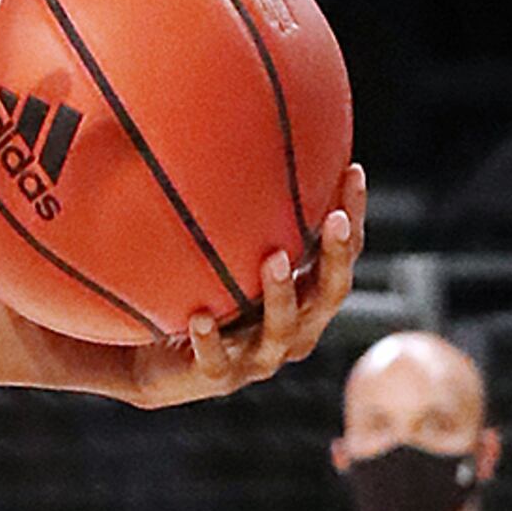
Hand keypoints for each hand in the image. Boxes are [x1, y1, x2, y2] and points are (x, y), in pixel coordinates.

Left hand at [113, 167, 368, 407]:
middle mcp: (293, 330)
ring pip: (282, 330)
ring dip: (281, 294)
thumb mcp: (225, 255)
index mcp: (303, 299)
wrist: (158, 364)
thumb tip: (234, 132)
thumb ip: (241, 216)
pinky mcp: (217, 378)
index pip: (341, 255)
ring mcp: (257, 358)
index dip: (352, 216)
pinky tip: (200, 317)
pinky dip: (211, 339)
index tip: (352, 171)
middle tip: (333, 219)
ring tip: (273, 259)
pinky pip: (217, 360)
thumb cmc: (202, 298)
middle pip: (328, 294)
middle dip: (333, 256)